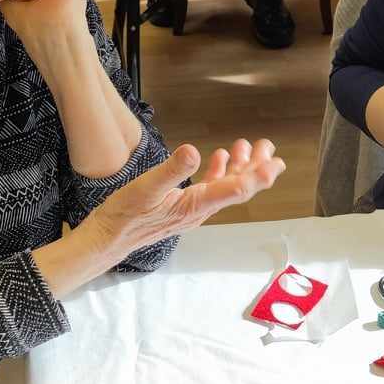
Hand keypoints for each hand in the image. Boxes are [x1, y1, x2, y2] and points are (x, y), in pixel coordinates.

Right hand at [83, 139, 284, 256]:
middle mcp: (200, 209)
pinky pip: (210, 188)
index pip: (236, 190)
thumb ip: (171, 170)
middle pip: (238, 188)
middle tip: (270, 148)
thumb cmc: (125, 217)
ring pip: (226, 187)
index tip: (274, 163)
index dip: (257, 176)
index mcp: (196, 205)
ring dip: (239, 166)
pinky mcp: (183, 206)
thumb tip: (192, 151)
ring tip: (247, 145)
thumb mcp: (146, 188)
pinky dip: (219, 171)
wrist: (109, 239)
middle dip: (256, 168)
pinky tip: (220, 157)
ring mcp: (193, 209)